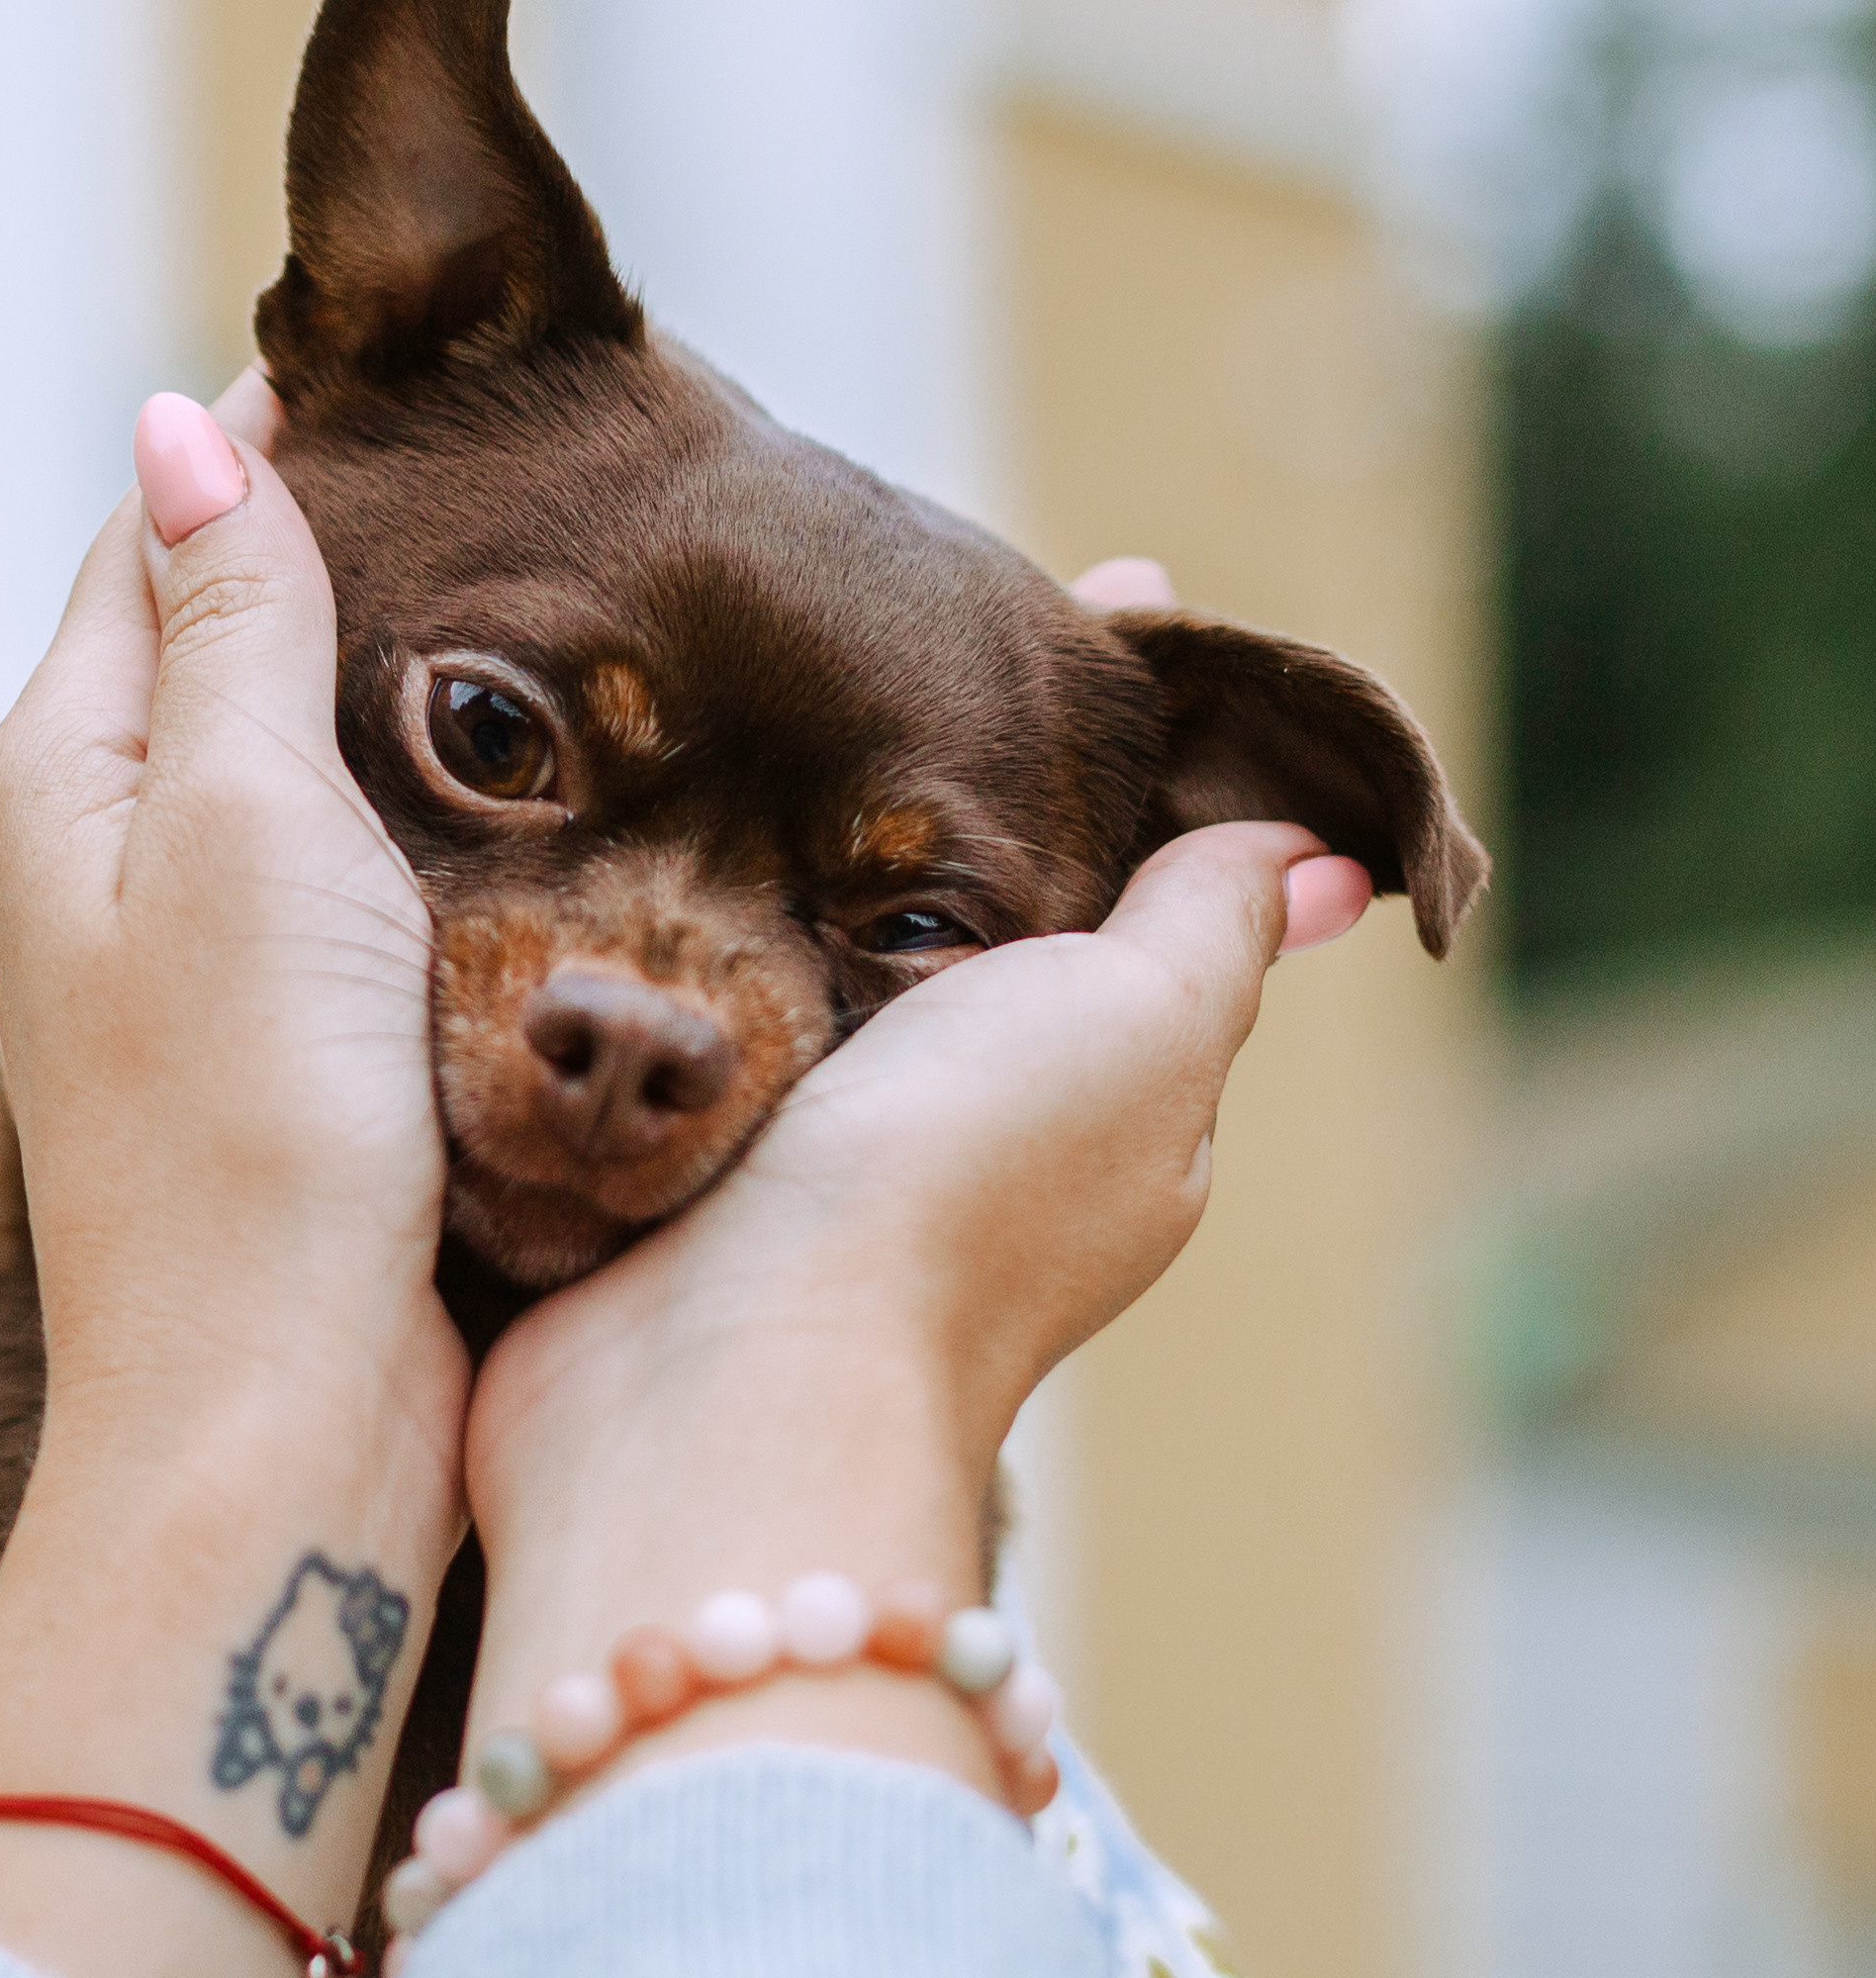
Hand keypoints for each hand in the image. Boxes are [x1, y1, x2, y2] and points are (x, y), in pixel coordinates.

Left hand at [0, 373, 459, 1435]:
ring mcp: (197, 956)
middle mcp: (108, 852)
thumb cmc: (254, 1121)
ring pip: (301, 757)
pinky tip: (547, 800)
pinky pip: (360, 873)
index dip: (271, 440)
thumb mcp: (240, 817)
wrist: (285, 1411)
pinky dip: (444, 816)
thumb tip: (183, 420)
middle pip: (220, 638)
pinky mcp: (288, 1044)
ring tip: (561, 605)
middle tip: (529, 475)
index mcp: (64, 769)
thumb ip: (230, 615)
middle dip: (352, 551)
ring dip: (413, 689)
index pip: (151, 534)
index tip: (425, 370)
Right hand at [458, 547, 1369, 1803]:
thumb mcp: (1137, 1025)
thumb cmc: (953, 1193)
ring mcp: (811, 1161)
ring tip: (758, 664)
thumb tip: (1331, 857)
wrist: (710, 1389)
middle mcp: (967, 1138)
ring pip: (825, 952)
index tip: (1091, 587)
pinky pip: (699, 1017)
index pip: (1135, 889)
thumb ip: (1212, 924)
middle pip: (970, 913)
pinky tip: (647, 820)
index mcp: (1105, 1107)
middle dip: (940, 774)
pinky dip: (685, 928)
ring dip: (796, 839)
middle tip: (892, 598)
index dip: (1121, 745)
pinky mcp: (674, 1168)